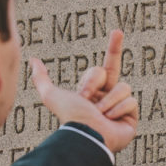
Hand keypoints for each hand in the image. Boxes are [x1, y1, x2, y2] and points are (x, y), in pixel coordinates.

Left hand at [30, 29, 137, 152]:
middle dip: (103, 69)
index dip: (113, 47)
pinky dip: (118, 109)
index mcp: (95, 90)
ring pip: (123, 87)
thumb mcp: (52, 95)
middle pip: (113, 70)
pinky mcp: (131, 118)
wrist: (85, 135)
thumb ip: (41, 78)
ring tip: (98, 113)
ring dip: (107, 100)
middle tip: (89, 92)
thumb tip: (33, 60)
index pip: (105, 65)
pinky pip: (131, 102)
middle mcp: (108, 96)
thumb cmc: (69, 116)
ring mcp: (122, 107)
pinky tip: (109, 119)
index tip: (118, 30)